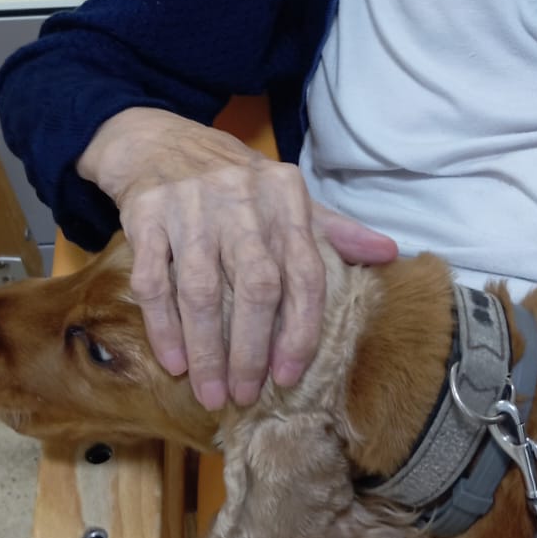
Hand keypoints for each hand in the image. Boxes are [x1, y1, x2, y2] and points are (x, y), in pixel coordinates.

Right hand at [77, 108, 396, 409]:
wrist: (160, 142)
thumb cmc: (234, 182)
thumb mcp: (287, 197)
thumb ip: (334, 231)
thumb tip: (390, 253)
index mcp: (285, 196)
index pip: (305, 272)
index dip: (300, 330)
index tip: (289, 376)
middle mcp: (242, 198)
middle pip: (256, 286)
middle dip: (251, 350)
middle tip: (246, 395)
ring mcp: (191, 206)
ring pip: (202, 290)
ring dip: (207, 350)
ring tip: (211, 394)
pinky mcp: (146, 215)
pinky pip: (152, 280)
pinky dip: (163, 326)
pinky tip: (173, 362)